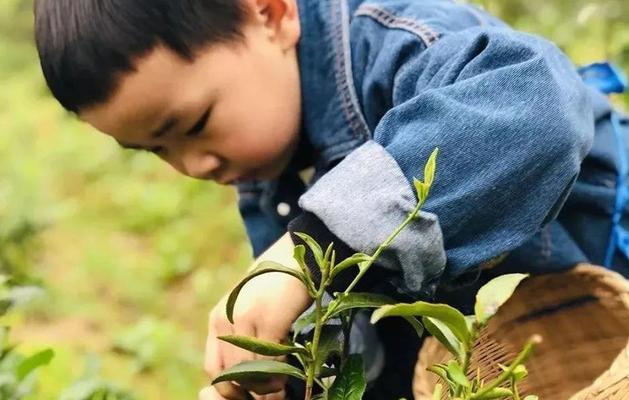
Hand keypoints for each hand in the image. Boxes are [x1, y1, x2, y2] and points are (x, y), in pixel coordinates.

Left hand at [204, 233, 312, 399]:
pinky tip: (286, 376)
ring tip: (280, 390)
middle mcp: (226, 321)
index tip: (248, 395)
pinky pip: (269, 361)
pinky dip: (278, 376)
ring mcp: (246, 320)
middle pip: (230, 375)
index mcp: (218, 321)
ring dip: (265, 389)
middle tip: (268, 398)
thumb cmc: (274, 288)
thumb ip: (241, 337)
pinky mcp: (269, 320)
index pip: (213, 368)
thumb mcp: (248, 310)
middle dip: (248, 394)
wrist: (293, 256)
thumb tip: (244, 379)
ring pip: (249, 373)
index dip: (229, 390)